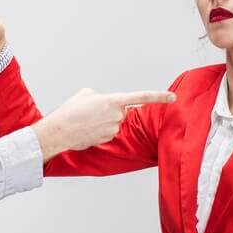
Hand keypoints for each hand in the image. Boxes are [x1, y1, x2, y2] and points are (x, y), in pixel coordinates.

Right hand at [32, 88, 175, 161]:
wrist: (59, 131)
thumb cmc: (70, 111)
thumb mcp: (85, 94)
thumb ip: (102, 96)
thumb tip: (106, 104)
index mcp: (113, 100)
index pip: (141, 97)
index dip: (159, 97)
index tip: (173, 97)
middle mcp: (116, 115)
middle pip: (121, 111)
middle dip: (110, 110)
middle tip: (92, 111)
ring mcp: (112, 129)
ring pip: (114, 122)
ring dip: (103, 121)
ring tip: (86, 120)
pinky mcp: (107, 139)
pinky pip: (107, 131)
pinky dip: (99, 130)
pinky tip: (86, 129)